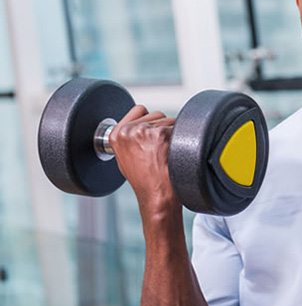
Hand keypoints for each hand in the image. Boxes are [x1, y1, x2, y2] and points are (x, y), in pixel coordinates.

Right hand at [108, 105, 179, 222]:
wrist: (156, 195)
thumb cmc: (144, 180)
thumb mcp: (125, 157)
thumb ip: (128, 137)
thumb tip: (140, 123)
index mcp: (116, 134)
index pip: (139, 110)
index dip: (149, 121)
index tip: (152, 135)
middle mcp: (128, 130)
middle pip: (156, 114)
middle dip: (161, 128)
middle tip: (161, 149)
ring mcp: (145, 131)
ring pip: (169, 119)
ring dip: (172, 132)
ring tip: (166, 152)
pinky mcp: (161, 134)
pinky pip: (179, 126)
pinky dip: (181, 137)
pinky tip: (174, 152)